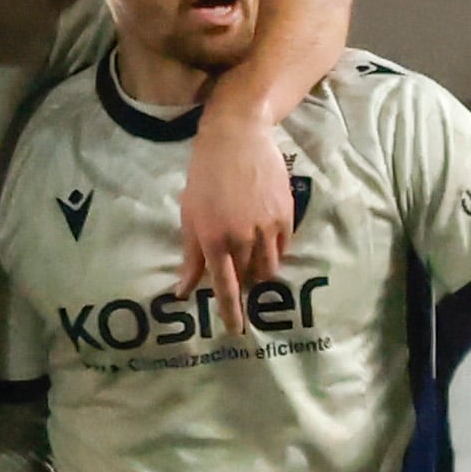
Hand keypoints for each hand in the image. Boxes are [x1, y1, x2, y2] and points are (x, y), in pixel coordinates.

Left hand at [180, 107, 293, 328]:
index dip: (230, 311)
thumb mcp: (190, 217)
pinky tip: (265, 243)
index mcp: (214, 240)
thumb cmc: (204, 178)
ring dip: (259, 271)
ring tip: (251, 263)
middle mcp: (242, 238)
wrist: (237, 141)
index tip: (236, 330)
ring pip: (269, 267)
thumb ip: (191, 256)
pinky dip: (274, 252)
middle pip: (248, 278)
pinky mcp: (286, 215)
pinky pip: (284, 247)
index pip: (224, 287)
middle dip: (242, 284)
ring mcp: (267, 227)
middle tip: (237, 280)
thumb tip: (184, 290)